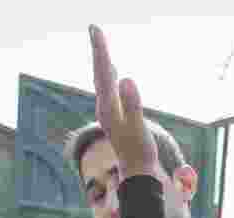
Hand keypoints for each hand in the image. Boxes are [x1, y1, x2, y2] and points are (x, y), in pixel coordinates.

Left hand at [90, 25, 160, 180]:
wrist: (137, 172)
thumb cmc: (140, 151)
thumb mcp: (138, 127)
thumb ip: (132, 103)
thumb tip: (125, 79)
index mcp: (108, 107)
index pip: (102, 73)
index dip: (99, 51)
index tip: (94, 30)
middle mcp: (105, 108)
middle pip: (99, 74)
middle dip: (98, 51)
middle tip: (94, 28)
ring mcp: (109, 112)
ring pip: (103, 81)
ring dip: (101, 61)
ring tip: (99, 44)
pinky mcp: (116, 116)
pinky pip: (109, 89)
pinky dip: (108, 75)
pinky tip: (111, 71)